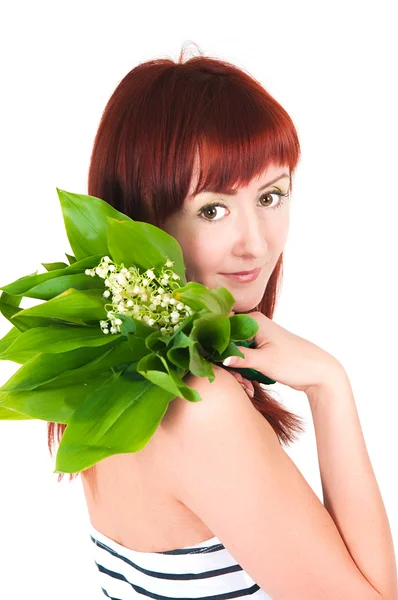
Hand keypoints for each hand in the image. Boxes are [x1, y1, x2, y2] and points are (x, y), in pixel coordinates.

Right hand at [226, 311, 344, 394]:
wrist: (319, 372)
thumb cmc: (295, 363)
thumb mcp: (264, 362)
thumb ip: (240, 358)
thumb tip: (220, 359)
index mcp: (254, 321)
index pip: (224, 328)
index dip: (219, 346)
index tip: (221, 364)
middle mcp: (255, 325)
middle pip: (228, 341)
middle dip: (228, 362)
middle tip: (239, 380)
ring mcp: (259, 337)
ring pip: (235, 351)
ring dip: (237, 369)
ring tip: (246, 384)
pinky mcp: (262, 348)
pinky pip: (244, 357)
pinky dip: (244, 370)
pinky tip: (249, 384)